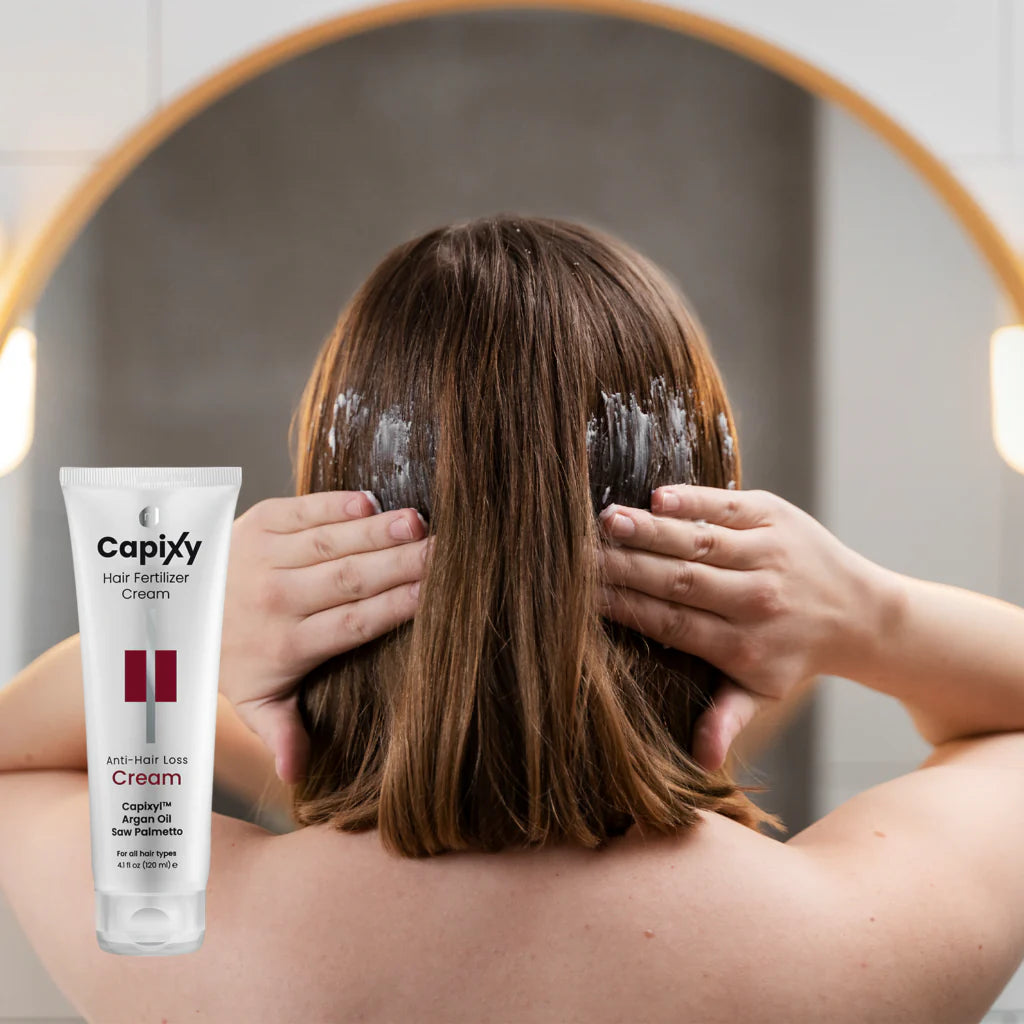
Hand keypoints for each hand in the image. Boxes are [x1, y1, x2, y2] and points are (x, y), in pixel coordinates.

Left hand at [219, 491, 429, 782]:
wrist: (174, 605)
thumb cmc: (229, 654)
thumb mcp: (254, 701)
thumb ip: (281, 733)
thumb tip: (296, 775)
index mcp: (286, 644)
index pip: (352, 623)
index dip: (392, 608)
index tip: (430, 596)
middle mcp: (275, 599)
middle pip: (349, 580)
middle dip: (399, 564)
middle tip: (440, 552)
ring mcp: (264, 556)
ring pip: (331, 543)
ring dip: (376, 531)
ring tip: (416, 522)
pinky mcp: (257, 523)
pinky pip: (303, 511)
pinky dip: (335, 505)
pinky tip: (370, 502)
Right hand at [597, 486, 892, 771]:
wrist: (862, 613)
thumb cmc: (794, 654)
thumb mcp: (763, 693)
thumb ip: (726, 717)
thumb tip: (700, 762)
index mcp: (743, 646)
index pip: (672, 623)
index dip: (627, 609)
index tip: (585, 597)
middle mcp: (756, 600)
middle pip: (679, 581)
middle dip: (627, 567)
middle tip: (581, 555)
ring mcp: (768, 554)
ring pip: (698, 542)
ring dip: (650, 531)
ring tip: (607, 522)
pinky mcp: (777, 517)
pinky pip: (727, 507)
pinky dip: (694, 501)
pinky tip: (657, 497)